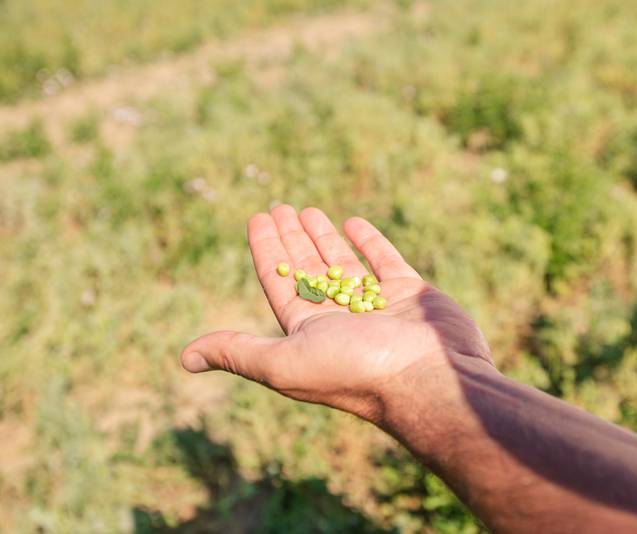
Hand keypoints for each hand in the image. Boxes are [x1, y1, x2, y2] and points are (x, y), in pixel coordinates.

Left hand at [181, 205, 491, 421]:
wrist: (429, 378)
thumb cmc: (355, 371)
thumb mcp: (284, 362)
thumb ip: (239, 352)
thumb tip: (185, 358)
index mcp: (309, 333)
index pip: (279, 284)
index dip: (266, 251)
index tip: (258, 219)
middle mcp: (341, 320)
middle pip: (308, 270)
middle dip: (291, 239)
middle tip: (278, 207)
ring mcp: (378, 306)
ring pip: (345, 263)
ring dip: (324, 237)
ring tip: (307, 210)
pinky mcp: (411, 294)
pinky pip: (386, 262)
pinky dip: (370, 243)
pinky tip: (352, 223)